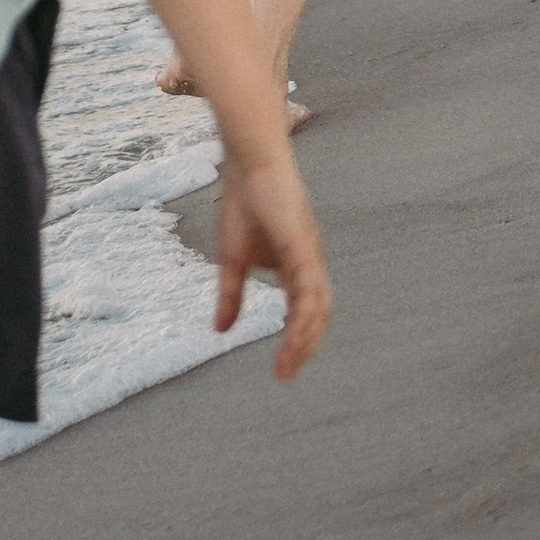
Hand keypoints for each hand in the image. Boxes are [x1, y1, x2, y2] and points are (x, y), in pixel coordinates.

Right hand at [214, 150, 333, 378]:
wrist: (249, 163)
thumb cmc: (244, 204)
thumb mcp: (231, 260)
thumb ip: (230, 296)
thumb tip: (220, 332)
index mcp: (296, 269)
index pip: (303, 313)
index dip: (295, 343)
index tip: (279, 372)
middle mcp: (310, 266)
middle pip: (318, 316)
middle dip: (304, 349)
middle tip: (285, 376)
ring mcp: (310, 256)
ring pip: (319, 307)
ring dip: (306, 338)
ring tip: (288, 363)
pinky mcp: (304, 246)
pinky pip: (311, 286)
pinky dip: (306, 313)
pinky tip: (295, 332)